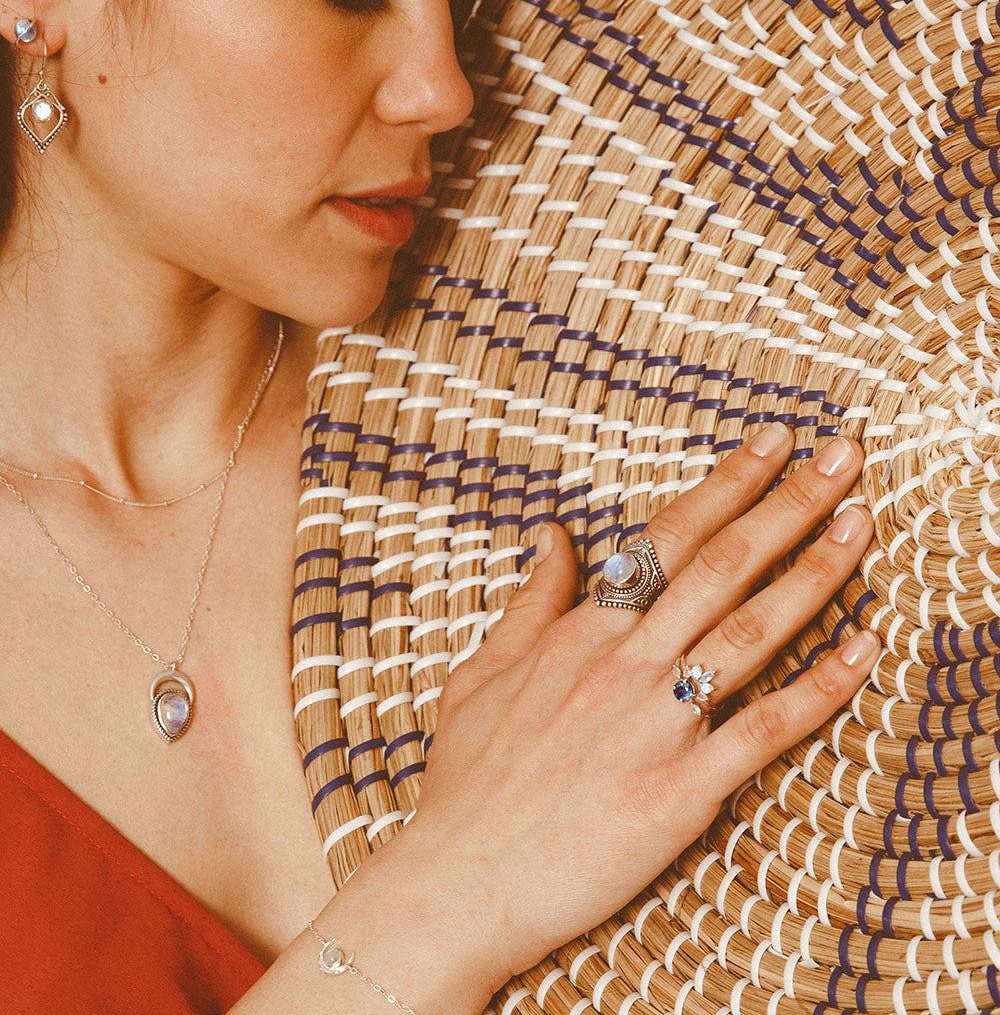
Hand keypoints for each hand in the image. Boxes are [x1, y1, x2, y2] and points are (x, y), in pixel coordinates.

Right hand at [389, 423, 878, 999]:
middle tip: (845, 457)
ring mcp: (655, 724)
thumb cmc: (467, 780)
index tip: (772, 443)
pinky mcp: (681, 791)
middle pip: (723, 565)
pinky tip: (864, 648)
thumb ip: (529, 601)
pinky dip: (821, 688)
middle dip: (790, 502)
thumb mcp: (481, 672)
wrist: (460, 881)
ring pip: (752, 629)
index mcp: (580, 633)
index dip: (726, 485)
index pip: (667, 539)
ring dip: (817, 571)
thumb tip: (553, 535)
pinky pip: (765, 729)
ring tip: (864, 523)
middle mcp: (624, 663)